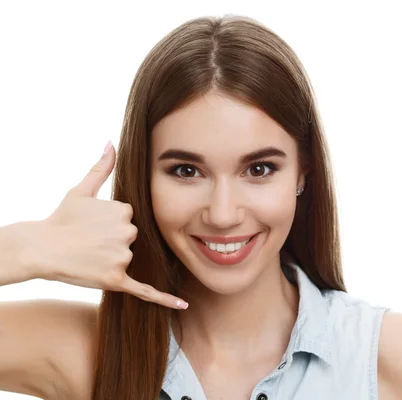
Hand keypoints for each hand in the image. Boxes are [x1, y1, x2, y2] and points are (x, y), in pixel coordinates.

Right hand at [35, 141, 187, 309]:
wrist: (39, 248)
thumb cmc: (61, 218)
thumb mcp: (82, 189)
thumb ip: (102, 167)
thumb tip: (111, 142)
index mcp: (125, 211)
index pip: (132, 219)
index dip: (113, 224)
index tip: (96, 224)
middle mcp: (127, 233)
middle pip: (133, 239)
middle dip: (115, 241)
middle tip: (90, 240)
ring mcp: (122, 257)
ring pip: (130, 258)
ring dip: (114, 258)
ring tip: (89, 253)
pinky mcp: (116, 279)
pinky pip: (145, 290)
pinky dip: (164, 299)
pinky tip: (183, 306)